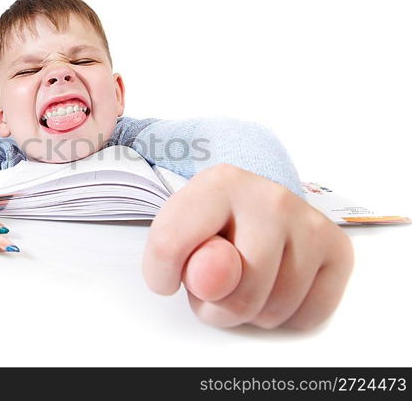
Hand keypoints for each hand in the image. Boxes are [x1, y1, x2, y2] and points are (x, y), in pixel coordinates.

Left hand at [143, 164, 353, 329]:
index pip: (170, 245)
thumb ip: (174, 252)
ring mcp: (310, 222)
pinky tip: (274, 285)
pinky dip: (285, 315)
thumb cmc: (212, 222)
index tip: (166, 273)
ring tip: (244, 279)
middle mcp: (272, 197)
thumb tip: (212, 282)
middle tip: (213, 283)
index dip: (161, 274)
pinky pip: (306, 316)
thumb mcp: (176, 230)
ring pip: (272, 310)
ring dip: (250, 312)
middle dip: (215, 305)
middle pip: (235, 293)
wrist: (254, 203)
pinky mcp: (338, 250)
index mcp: (220, 184)